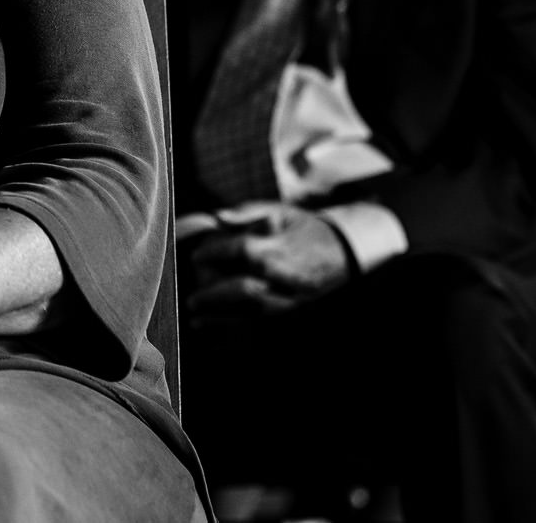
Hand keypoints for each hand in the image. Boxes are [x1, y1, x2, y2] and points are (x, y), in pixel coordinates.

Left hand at [185, 201, 353, 318]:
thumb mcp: (280, 211)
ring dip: (219, 313)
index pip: (244, 250)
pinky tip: (203, 323)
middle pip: (246, 288)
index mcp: (283, 249)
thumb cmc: (304, 228)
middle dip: (215, 292)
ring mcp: (291, 297)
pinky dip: (228, 322)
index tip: (196, 255)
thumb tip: (216, 217)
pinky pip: (256, 319)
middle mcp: (287, 277)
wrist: (343, 251)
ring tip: (193, 311)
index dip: (216, 252)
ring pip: (251, 310)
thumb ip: (247, 212)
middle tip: (192, 292)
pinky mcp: (289, 309)